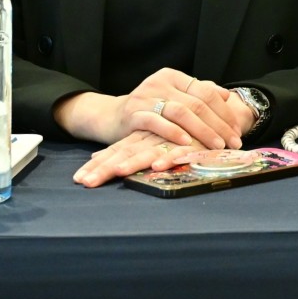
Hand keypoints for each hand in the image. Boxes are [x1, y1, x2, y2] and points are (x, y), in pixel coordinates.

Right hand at [53, 68, 246, 149]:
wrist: (112, 117)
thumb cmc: (150, 110)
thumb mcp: (174, 98)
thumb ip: (198, 94)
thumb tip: (227, 95)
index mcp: (173, 76)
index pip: (206, 91)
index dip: (224, 112)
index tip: (236, 130)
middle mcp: (160, 83)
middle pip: (197, 103)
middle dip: (218, 125)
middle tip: (232, 141)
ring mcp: (146, 97)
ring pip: (181, 112)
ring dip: (202, 130)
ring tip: (216, 145)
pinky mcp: (133, 113)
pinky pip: (157, 122)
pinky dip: (173, 132)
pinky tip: (186, 143)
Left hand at [73, 129, 200, 187]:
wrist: (218, 116)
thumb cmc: (185, 133)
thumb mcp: (155, 142)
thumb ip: (129, 148)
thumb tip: (94, 157)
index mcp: (142, 138)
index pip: (117, 151)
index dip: (99, 164)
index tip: (80, 179)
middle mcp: (152, 139)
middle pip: (125, 153)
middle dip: (104, 169)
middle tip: (86, 182)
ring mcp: (171, 141)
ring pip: (147, 152)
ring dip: (131, 164)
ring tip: (115, 174)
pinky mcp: (193, 144)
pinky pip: (179, 152)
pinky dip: (169, 159)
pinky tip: (156, 167)